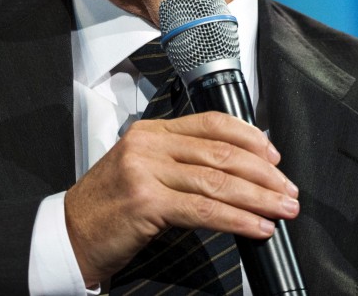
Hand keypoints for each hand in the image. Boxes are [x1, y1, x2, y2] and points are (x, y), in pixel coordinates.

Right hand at [63, 111, 299, 285]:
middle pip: (222, 153)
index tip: (275, 157)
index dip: (251, 137)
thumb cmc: (110, 208)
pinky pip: (205, 210)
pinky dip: (238, 219)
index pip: (213, 123)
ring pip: (218, 182)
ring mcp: (146, 171)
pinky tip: (257, 227)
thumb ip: (184, 162)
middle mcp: (149, 145)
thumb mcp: (145, 170)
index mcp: (152, 131)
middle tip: (288, 190)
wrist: (68, 235)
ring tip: (282, 210)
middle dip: (264, 174)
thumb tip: (241, 169)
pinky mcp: (146, 202)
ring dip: (259, 198)